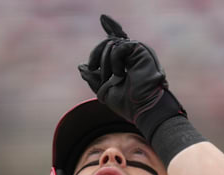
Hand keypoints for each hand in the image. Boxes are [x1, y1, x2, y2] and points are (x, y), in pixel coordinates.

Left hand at [78, 15, 184, 140]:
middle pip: (108, 41)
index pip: (116, 40)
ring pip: (111, 43)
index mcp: (126, 62)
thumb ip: (94, 78)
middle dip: (95, 55)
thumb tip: (81, 67)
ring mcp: (137, 51)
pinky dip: (115, 61)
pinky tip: (122, 74)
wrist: (141, 108)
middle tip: (92, 68)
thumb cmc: (127, 104)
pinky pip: (118, 46)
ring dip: (104, 62)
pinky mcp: (141, 50)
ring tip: (113, 78)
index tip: (103, 18)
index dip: (111, 27)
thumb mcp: (104, 90)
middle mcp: (133, 54)